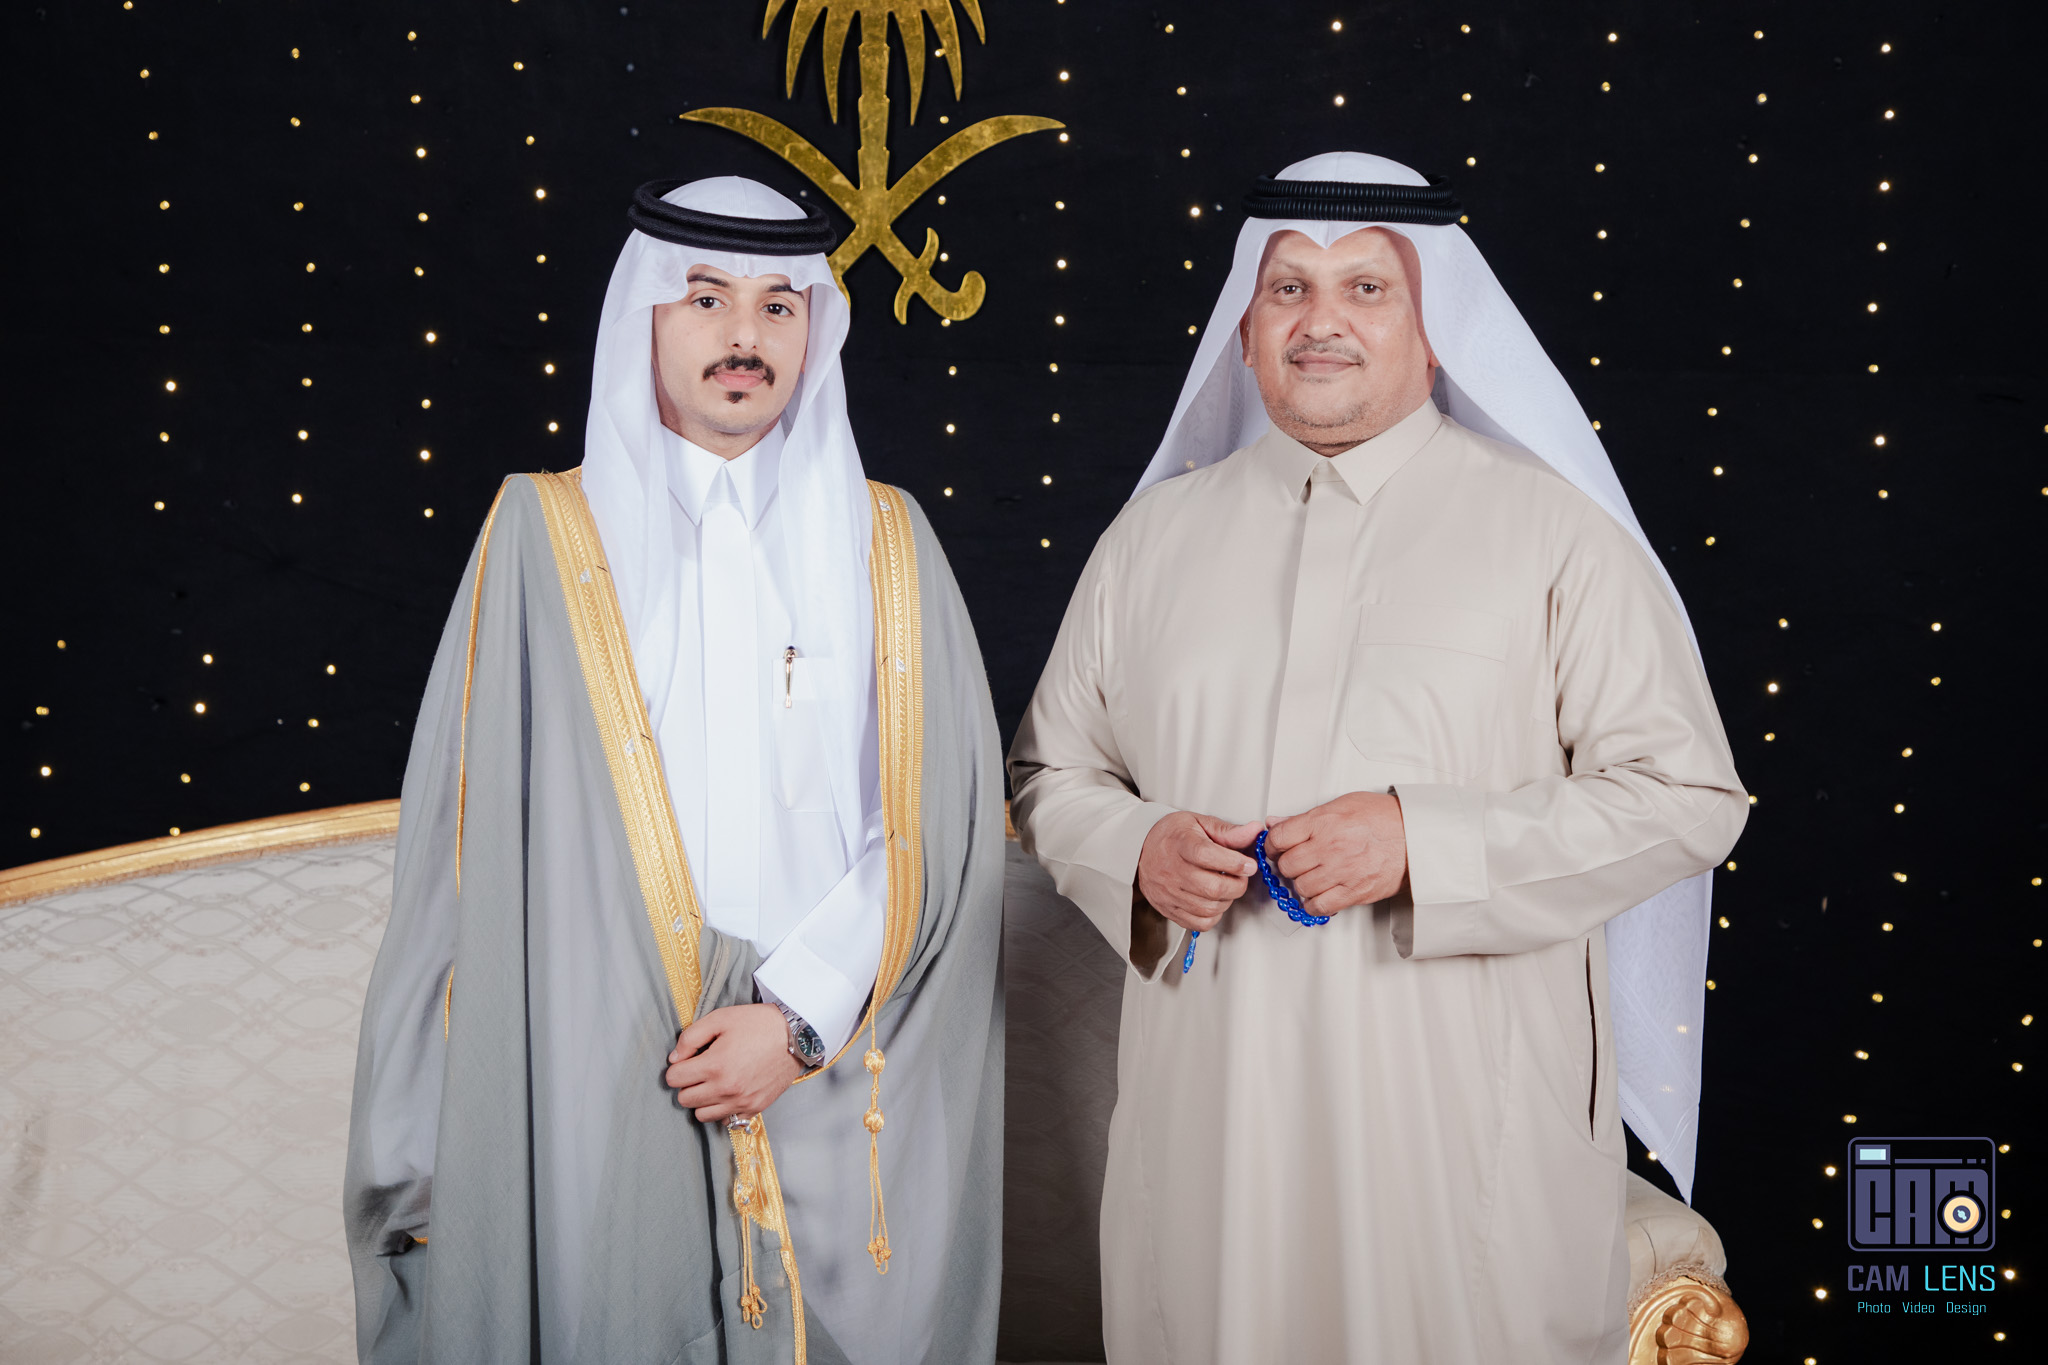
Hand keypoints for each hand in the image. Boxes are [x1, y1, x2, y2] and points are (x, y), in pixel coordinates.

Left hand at [664, 1003, 802, 1122]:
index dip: (677, 1067)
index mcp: (714, 1065)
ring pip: (701, 1114)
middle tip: (700, 1070)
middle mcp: (726, 1089)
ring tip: (713, 1082)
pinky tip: (729, 1092)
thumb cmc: (758, 1023)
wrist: (796, 1036)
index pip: (674, 1079)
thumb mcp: (720, 1018)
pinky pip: (726, 1120)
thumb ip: (690, 1038)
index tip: (688, 1060)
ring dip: (702, 1100)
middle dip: (687, 1084)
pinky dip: (722, 1109)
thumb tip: (674, 1059)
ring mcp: (741, 1102)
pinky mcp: (755, 1108)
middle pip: (684, 1099)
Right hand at [1136, 811, 1264, 931]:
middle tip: (1241, 877)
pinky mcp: (1168, 909)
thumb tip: (1255, 831)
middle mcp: (1171, 870)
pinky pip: (1198, 923)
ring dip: (1227, 900)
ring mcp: (1168, 893)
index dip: (1233, 862)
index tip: (1248, 864)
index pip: (1207, 855)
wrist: (1141, 849)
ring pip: (1208, 908)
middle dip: (1237, 885)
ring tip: (1227, 887)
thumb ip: (1228, 831)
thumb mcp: (1199, 823)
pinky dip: (1213, 916)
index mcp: (1180, 844)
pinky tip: (1214, 901)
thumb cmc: (1172, 835)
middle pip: (1211, 887)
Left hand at [1263, 791, 1407, 916]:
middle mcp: (1330, 847)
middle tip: (1295, 862)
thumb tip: (1275, 822)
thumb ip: (1305, 817)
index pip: (1279, 837)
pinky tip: (1318, 895)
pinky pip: (1320, 906)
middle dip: (1287, 864)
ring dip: (1301, 883)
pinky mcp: (1354, 892)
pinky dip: (1314, 903)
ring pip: (1301, 886)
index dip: (1271, 844)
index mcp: (1324, 822)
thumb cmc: (1383, 818)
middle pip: (1287, 865)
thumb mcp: (1342, 805)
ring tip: (1311, 876)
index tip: (1275, 848)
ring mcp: (1342, 871)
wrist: (1416, 836)